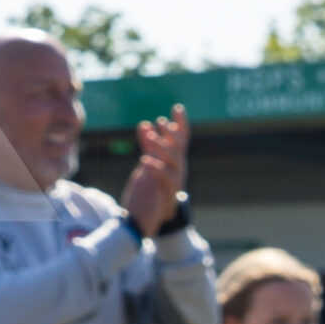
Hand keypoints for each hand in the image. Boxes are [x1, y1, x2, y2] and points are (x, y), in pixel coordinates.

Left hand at [123, 105, 189, 234]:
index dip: (181, 123)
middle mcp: (178, 168)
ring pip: (174, 161)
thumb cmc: (152, 187)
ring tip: (150, 137)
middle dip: (172, 134)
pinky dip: (155, 168)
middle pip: (179, 148)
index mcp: (174, 160)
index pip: (180, 139)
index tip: (178, 108)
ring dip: (162, 148)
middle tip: (161, 122)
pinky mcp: (168, 192)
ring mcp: (176, 180)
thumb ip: (148, 144)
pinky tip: (144, 160)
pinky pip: (164, 178)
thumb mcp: (149, 161)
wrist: (152, 216)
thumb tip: (144, 124)